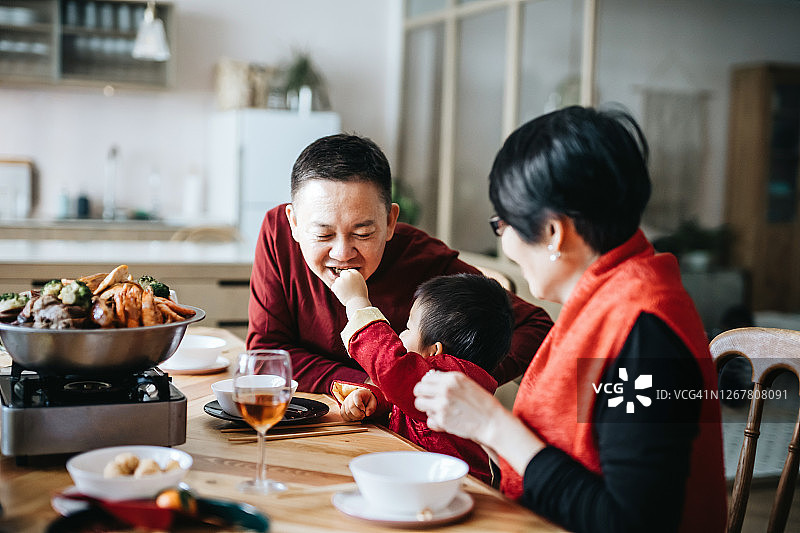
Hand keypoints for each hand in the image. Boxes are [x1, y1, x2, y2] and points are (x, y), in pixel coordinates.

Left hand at [330, 269, 370, 313]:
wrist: (358, 302)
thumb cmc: (361, 295)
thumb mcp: (361, 284)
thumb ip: (355, 279)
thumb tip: (350, 279)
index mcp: (356, 273)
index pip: (349, 271)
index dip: (349, 277)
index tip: (350, 282)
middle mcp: (348, 274)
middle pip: (343, 273)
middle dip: (343, 279)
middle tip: (345, 287)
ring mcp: (341, 279)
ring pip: (338, 280)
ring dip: (339, 285)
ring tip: (346, 293)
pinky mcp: (336, 285)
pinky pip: (334, 286)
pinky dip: (336, 290)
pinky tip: (342, 295)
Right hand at [340, 388, 376, 420]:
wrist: (362, 396)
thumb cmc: (367, 399)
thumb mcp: (373, 401)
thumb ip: (371, 408)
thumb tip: (367, 414)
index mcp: (358, 393)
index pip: (357, 399)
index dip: (360, 406)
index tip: (364, 410)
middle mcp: (350, 397)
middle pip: (351, 408)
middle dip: (358, 414)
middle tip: (363, 415)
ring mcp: (345, 402)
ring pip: (347, 412)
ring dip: (354, 418)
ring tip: (359, 417)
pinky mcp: (343, 407)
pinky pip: (343, 414)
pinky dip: (349, 419)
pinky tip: (354, 418)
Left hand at [414, 370, 545, 473]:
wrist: (492, 422)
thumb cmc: (482, 404)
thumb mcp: (466, 384)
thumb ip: (447, 380)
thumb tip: (430, 377)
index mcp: (452, 378)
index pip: (426, 378)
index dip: (427, 385)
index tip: (430, 390)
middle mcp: (445, 389)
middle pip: (418, 390)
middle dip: (422, 395)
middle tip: (429, 400)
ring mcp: (442, 405)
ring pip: (419, 404)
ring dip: (427, 408)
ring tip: (438, 410)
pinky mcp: (442, 420)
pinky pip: (428, 419)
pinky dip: (434, 422)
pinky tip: (444, 420)